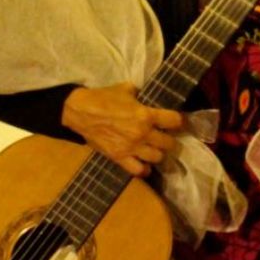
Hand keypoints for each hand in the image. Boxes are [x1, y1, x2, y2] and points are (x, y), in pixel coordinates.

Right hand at [62, 82, 182, 176]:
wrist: (80, 111)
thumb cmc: (103, 97)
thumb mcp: (126, 89)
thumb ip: (140, 94)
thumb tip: (147, 96)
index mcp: (146, 115)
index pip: (174, 121)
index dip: (179, 121)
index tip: (178, 122)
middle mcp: (142, 134)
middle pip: (169, 143)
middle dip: (169, 139)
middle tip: (165, 137)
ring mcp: (131, 148)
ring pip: (157, 158)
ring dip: (157, 153)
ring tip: (154, 149)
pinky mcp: (120, 158)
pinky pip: (138, 170)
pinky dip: (144, 169)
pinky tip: (143, 164)